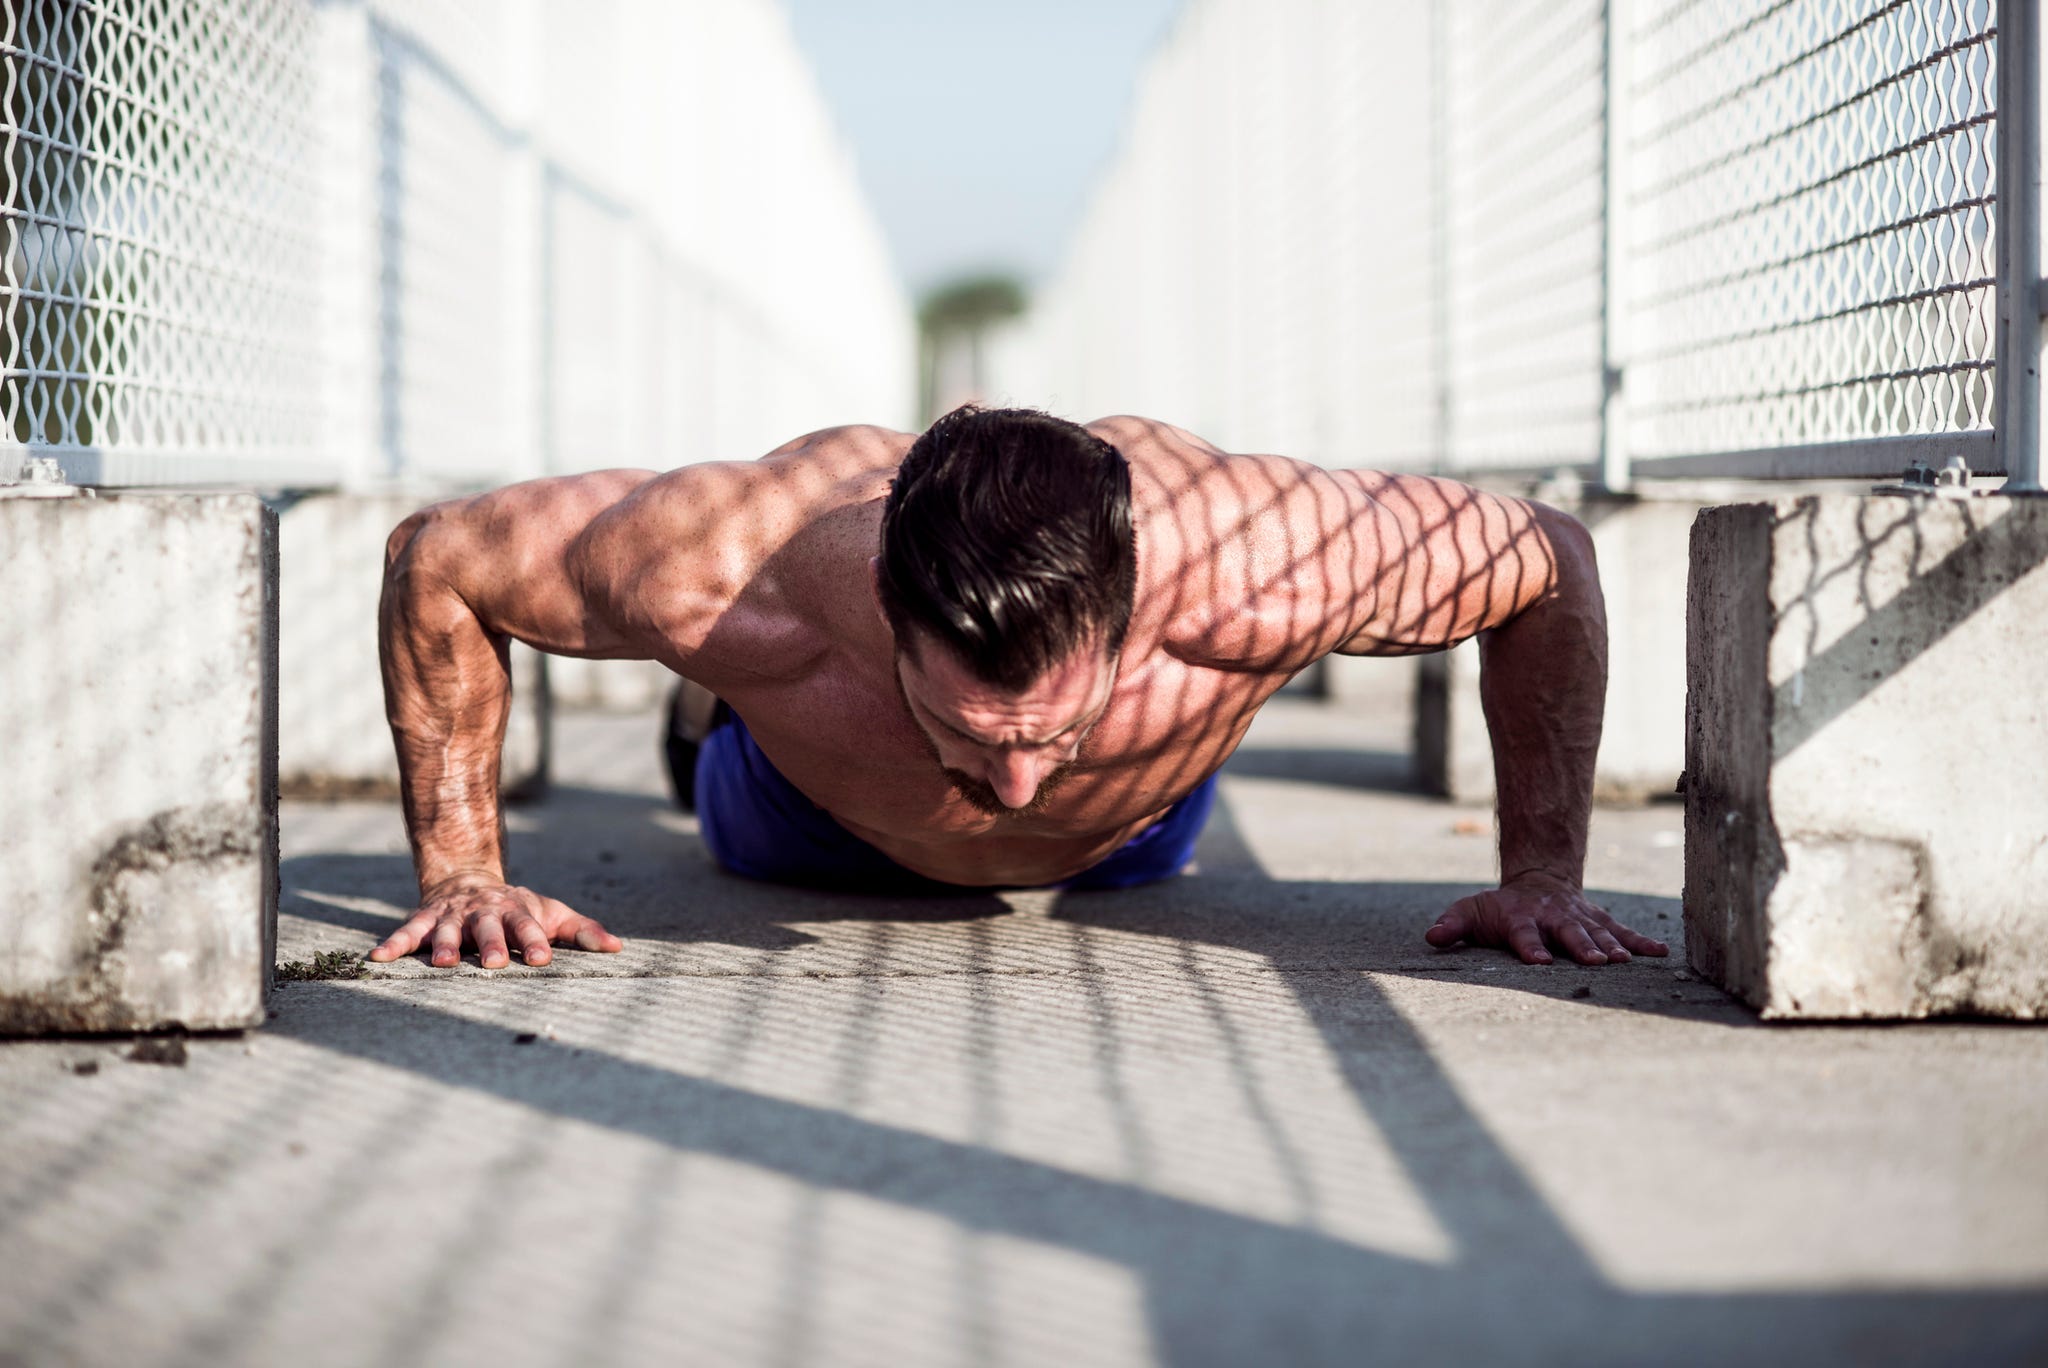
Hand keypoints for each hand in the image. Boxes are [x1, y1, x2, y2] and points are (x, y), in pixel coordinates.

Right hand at [368, 878, 624, 968]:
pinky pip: (407, 931)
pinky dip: (393, 944)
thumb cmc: (517, 907)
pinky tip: (377, 959)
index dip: (534, 941)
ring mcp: (452, 916)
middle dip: (490, 944)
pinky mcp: (424, 919)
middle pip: (487, 928)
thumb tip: (618, 948)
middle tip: (493, 963)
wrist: (468, 878)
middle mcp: (483, 913)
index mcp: (515, 912)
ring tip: (443, 964)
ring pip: (447, 930)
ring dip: (444, 946)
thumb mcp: (552, 914)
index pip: (528, 927)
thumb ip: (583, 931)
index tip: (543, 959)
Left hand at [1424, 872, 1666, 965]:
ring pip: (1598, 933)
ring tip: (1625, 962)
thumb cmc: (1498, 908)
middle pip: (1569, 934)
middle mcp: (1553, 918)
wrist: (1537, 883)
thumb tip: (1432, 937)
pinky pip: (1622, 931)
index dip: (1531, 947)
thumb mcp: (1470, 911)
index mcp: (1521, 919)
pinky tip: (1660, 953)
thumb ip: (1452, 925)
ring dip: (1612, 947)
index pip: (1525, 935)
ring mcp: (1579, 919)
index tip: (1540, 962)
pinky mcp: (1599, 921)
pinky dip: (1641, 941)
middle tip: (1596, 962)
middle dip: (1582, 947)